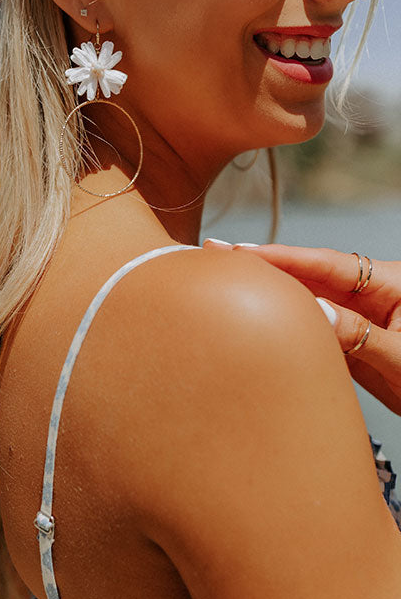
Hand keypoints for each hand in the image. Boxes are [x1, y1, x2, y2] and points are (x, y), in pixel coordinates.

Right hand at [203, 239, 400, 414]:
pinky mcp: (354, 346)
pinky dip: (285, 327)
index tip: (242, 252)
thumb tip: (312, 311)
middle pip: (310, 276)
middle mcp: (370, 297)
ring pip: (309, 303)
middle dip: (265, 267)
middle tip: (215, 256)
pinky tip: (257, 323)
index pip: (327, 264)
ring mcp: (360, 320)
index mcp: (391, 285)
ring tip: (227, 284)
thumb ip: (361, 335)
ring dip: (271, 296)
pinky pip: (315, 332)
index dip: (283, 257)